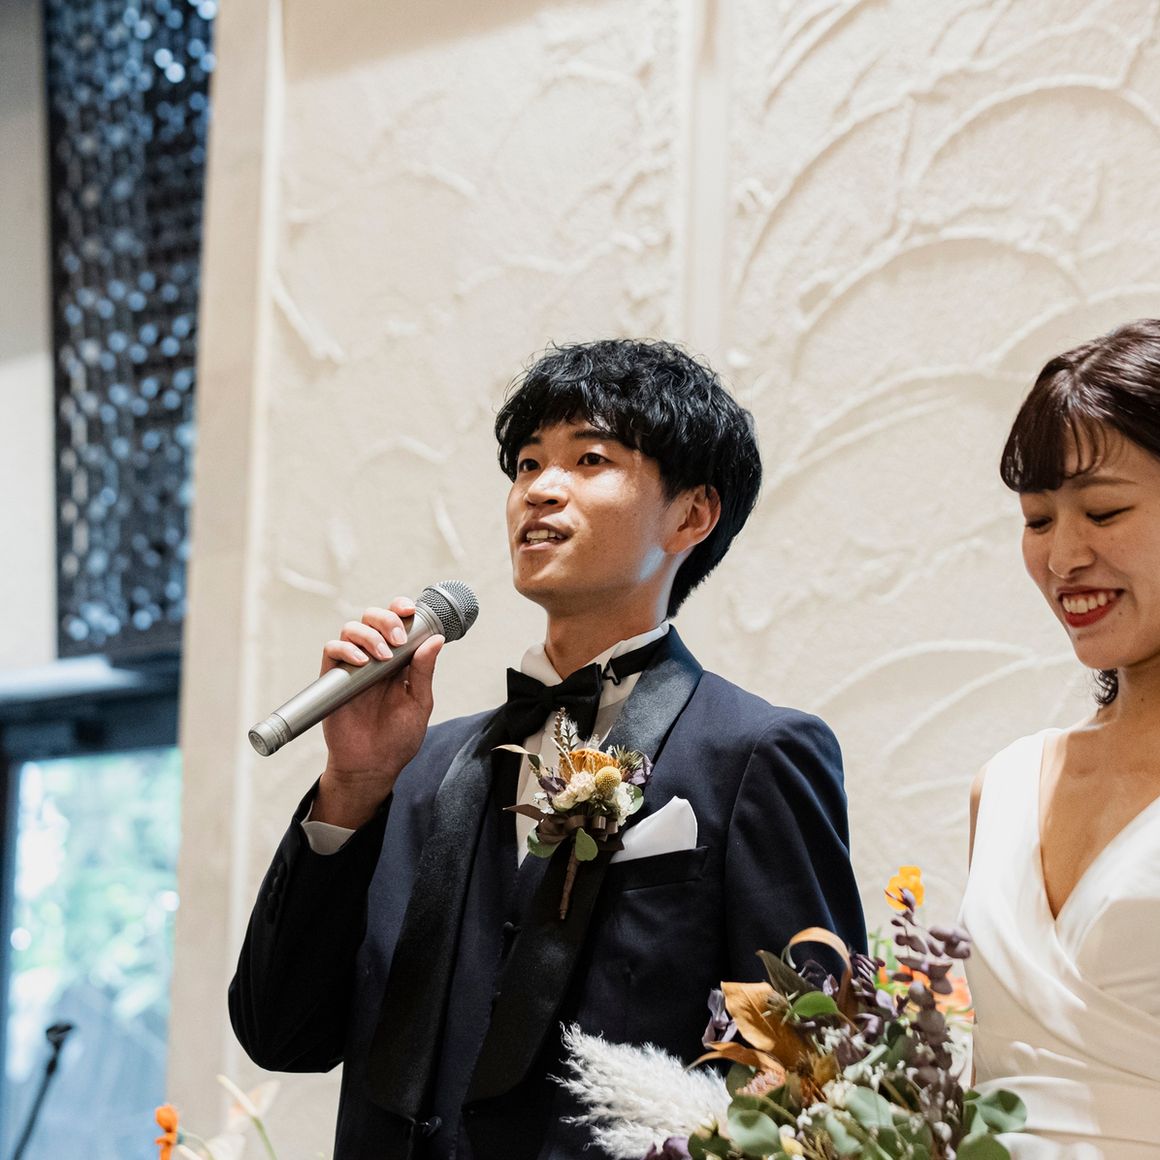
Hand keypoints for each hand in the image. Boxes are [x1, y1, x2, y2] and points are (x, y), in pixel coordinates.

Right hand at [313, 596, 442, 827]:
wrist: (372, 766)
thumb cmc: (398, 738)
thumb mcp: (419, 703)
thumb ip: (424, 671)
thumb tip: (435, 639)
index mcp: (399, 660)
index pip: (397, 622)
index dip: (400, 608)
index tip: (409, 610)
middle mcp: (375, 658)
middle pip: (372, 618)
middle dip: (385, 619)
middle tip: (398, 639)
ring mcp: (353, 667)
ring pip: (351, 628)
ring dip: (368, 635)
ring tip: (382, 656)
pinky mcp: (333, 679)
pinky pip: (332, 650)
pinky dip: (345, 649)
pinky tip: (361, 663)